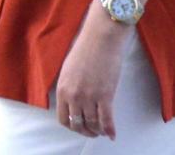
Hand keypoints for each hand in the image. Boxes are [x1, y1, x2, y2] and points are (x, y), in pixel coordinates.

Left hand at [55, 8, 128, 139]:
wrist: (101, 38)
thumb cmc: (85, 49)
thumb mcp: (68, 70)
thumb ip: (69, 87)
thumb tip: (74, 101)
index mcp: (62, 89)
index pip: (62, 118)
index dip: (71, 126)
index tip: (78, 126)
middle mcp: (73, 96)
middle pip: (77, 124)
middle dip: (85, 131)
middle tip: (92, 132)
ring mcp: (89, 97)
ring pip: (92, 124)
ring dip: (97, 131)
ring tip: (102, 132)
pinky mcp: (105, 96)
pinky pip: (106, 120)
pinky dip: (109, 130)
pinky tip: (112, 134)